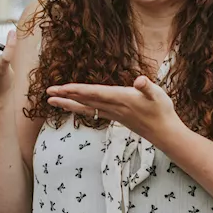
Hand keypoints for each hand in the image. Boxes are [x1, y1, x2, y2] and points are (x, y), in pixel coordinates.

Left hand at [47, 77, 183, 146]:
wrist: (165, 133)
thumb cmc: (162, 111)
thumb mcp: (158, 94)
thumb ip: (147, 87)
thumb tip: (140, 80)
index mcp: (120, 98)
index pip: (94, 93)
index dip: (77, 90)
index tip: (61, 88)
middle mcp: (113, 107)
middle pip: (84, 101)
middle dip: (66, 96)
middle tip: (48, 93)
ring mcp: (113, 113)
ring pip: (86, 107)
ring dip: (68, 103)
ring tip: (53, 101)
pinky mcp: (115, 116)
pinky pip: (92, 111)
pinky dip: (80, 108)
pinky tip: (74, 106)